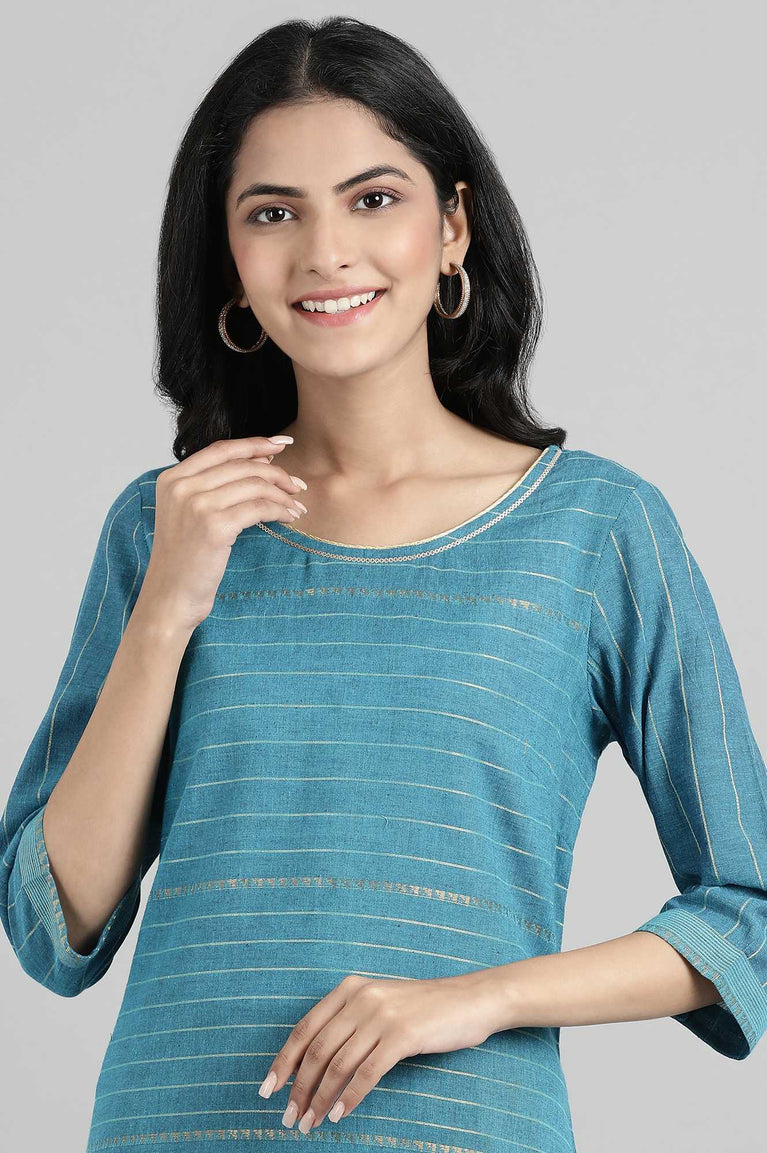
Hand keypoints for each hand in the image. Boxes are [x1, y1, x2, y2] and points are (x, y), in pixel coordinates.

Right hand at [138, 434, 308, 631]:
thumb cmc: (184, 560)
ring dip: (283, 494)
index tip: (281, 444)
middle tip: (297, 485)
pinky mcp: (214, 526)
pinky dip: (280, 510)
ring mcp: (196, 505)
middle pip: (241, 465)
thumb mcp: (188, 514)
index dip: (254, 444)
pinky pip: (259, 507)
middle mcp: (182, 487)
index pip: (221, 450)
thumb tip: (261, 460)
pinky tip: (290, 517)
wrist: (169, 597)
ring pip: (254, 485)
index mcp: (172, 479)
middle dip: (276, 472)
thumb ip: (214, 486)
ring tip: (297, 506)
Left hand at [257, 970, 496, 1131]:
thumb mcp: (380, 1004)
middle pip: (317, 1050)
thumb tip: (313, 1065)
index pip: (305, 1028)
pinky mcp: (402, 1035)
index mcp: (350, 988)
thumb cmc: (424, 1008)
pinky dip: (349, 1097)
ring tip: (311, 1123)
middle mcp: (362, 997)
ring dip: (320, 1098)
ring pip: (338, 1065)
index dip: (283, 1061)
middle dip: (298, 1088)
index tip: (268, 1089)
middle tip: (290, 1118)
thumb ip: (349, 1023)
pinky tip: (339, 1115)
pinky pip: (367, 1073)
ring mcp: (382, 1015)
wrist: (471, 999)